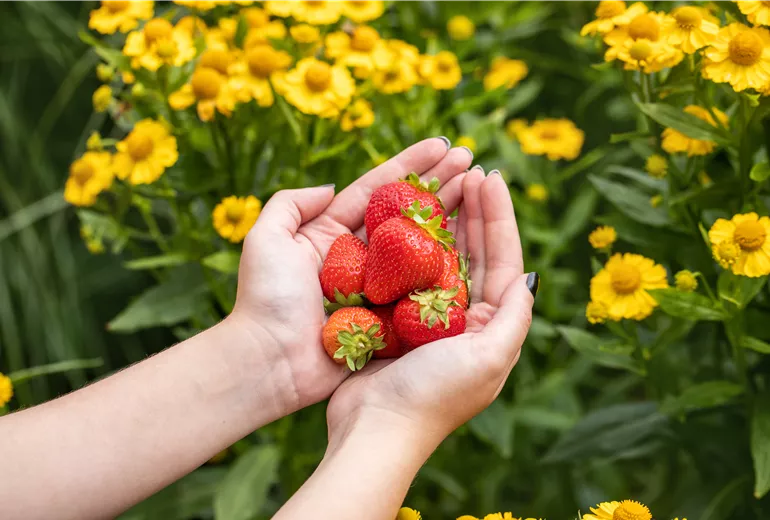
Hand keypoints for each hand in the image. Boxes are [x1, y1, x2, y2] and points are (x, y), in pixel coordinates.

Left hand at [230, 138, 472, 413]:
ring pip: (420, 245)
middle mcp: (359, 256)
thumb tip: (330, 187)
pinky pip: (422, 287)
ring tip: (480, 191)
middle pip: (406, 213)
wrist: (269, 362)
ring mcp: (377, 286)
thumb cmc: (265, 300)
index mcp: (330, 233)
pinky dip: (446, 267)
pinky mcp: (389, 315)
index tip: (443, 145)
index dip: (412, 165)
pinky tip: (473, 246)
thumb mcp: (266, 239)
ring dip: (451, 218)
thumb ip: (291, 204)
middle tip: (472, 161)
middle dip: (440, 185)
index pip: (378, 190)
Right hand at [326, 166, 535, 446]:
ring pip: (442, 257)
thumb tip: (530, 276)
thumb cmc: (433, 396)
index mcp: (491, 326)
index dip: (499, 218)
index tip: (491, 177)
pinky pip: (406, 271)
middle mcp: (465, 319)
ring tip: (445, 183)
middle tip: (469, 170)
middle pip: (475, 253)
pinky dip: (409, 243)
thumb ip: (514, 317)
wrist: (374, 430)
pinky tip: (406, 216)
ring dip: (446, 221)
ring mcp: (428, 318)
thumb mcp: (488, 358)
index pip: (503, 260)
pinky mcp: (396, 319)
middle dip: (475, 211)